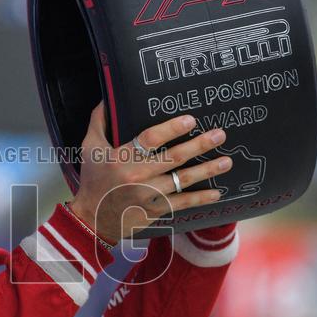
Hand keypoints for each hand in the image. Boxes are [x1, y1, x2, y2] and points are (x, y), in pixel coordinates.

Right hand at [68, 102, 231, 242]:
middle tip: (219, 135)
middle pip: (173, 158)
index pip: (150, 139)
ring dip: (207, 170)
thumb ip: (100, 121)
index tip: (191, 120)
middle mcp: (137, 176)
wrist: (92, 219)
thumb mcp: (90, 148)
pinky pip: (182, 203)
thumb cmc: (93, 179)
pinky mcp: (155, 211)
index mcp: (122, 158)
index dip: (172, 129)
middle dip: (199, 146)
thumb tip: (108, 97)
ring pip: (182, 180)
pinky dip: (200, 198)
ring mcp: (148, 195)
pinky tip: (217, 192)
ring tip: (226, 161)